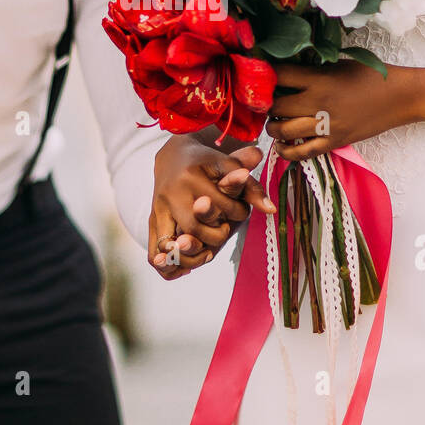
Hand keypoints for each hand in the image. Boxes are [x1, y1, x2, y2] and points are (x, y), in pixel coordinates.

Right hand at [148, 136, 274, 278]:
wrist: (172, 156)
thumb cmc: (206, 162)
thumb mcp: (228, 166)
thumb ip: (250, 187)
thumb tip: (271, 210)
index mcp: (191, 178)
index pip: (221, 207)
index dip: (238, 213)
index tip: (240, 209)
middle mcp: (170, 195)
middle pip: (194, 229)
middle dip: (216, 236)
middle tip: (226, 232)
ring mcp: (158, 209)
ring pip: (170, 244)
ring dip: (190, 256)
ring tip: (207, 254)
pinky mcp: (152, 221)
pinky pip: (154, 251)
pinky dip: (168, 264)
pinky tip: (185, 267)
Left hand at [265, 60, 422, 160]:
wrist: (399, 97)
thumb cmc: (370, 76)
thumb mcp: (338, 64)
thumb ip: (312, 69)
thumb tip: (284, 70)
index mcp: (319, 79)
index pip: (279, 75)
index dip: (265, 75)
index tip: (260, 76)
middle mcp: (319, 103)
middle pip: (276, 106)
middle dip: (266, 105)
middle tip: (265, 103)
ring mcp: (326, 126)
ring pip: (284, 131)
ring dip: (272, 127)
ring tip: (273, 122)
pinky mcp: (334, 142)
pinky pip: (302, 153)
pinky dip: (286, 151)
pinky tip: (281, 145)